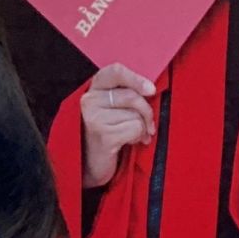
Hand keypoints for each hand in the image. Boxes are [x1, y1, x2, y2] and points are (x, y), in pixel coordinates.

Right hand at [79, 63, 156, 189]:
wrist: (88, 166)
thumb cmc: (105, 134)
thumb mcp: (111, 109)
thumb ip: (124, 94)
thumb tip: (151, 90)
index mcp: (92, 90)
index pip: (115, 71)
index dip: (136, 78)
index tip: (150, 90)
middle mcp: (88, 101)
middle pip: (132, 96)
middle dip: (146, 112)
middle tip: (148, 124)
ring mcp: (93, 118)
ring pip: (136, 114)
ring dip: (141, 128)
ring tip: (132, 136)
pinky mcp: (102, 134)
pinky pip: (135, 129)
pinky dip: (137, 138)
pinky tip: (127, 143)